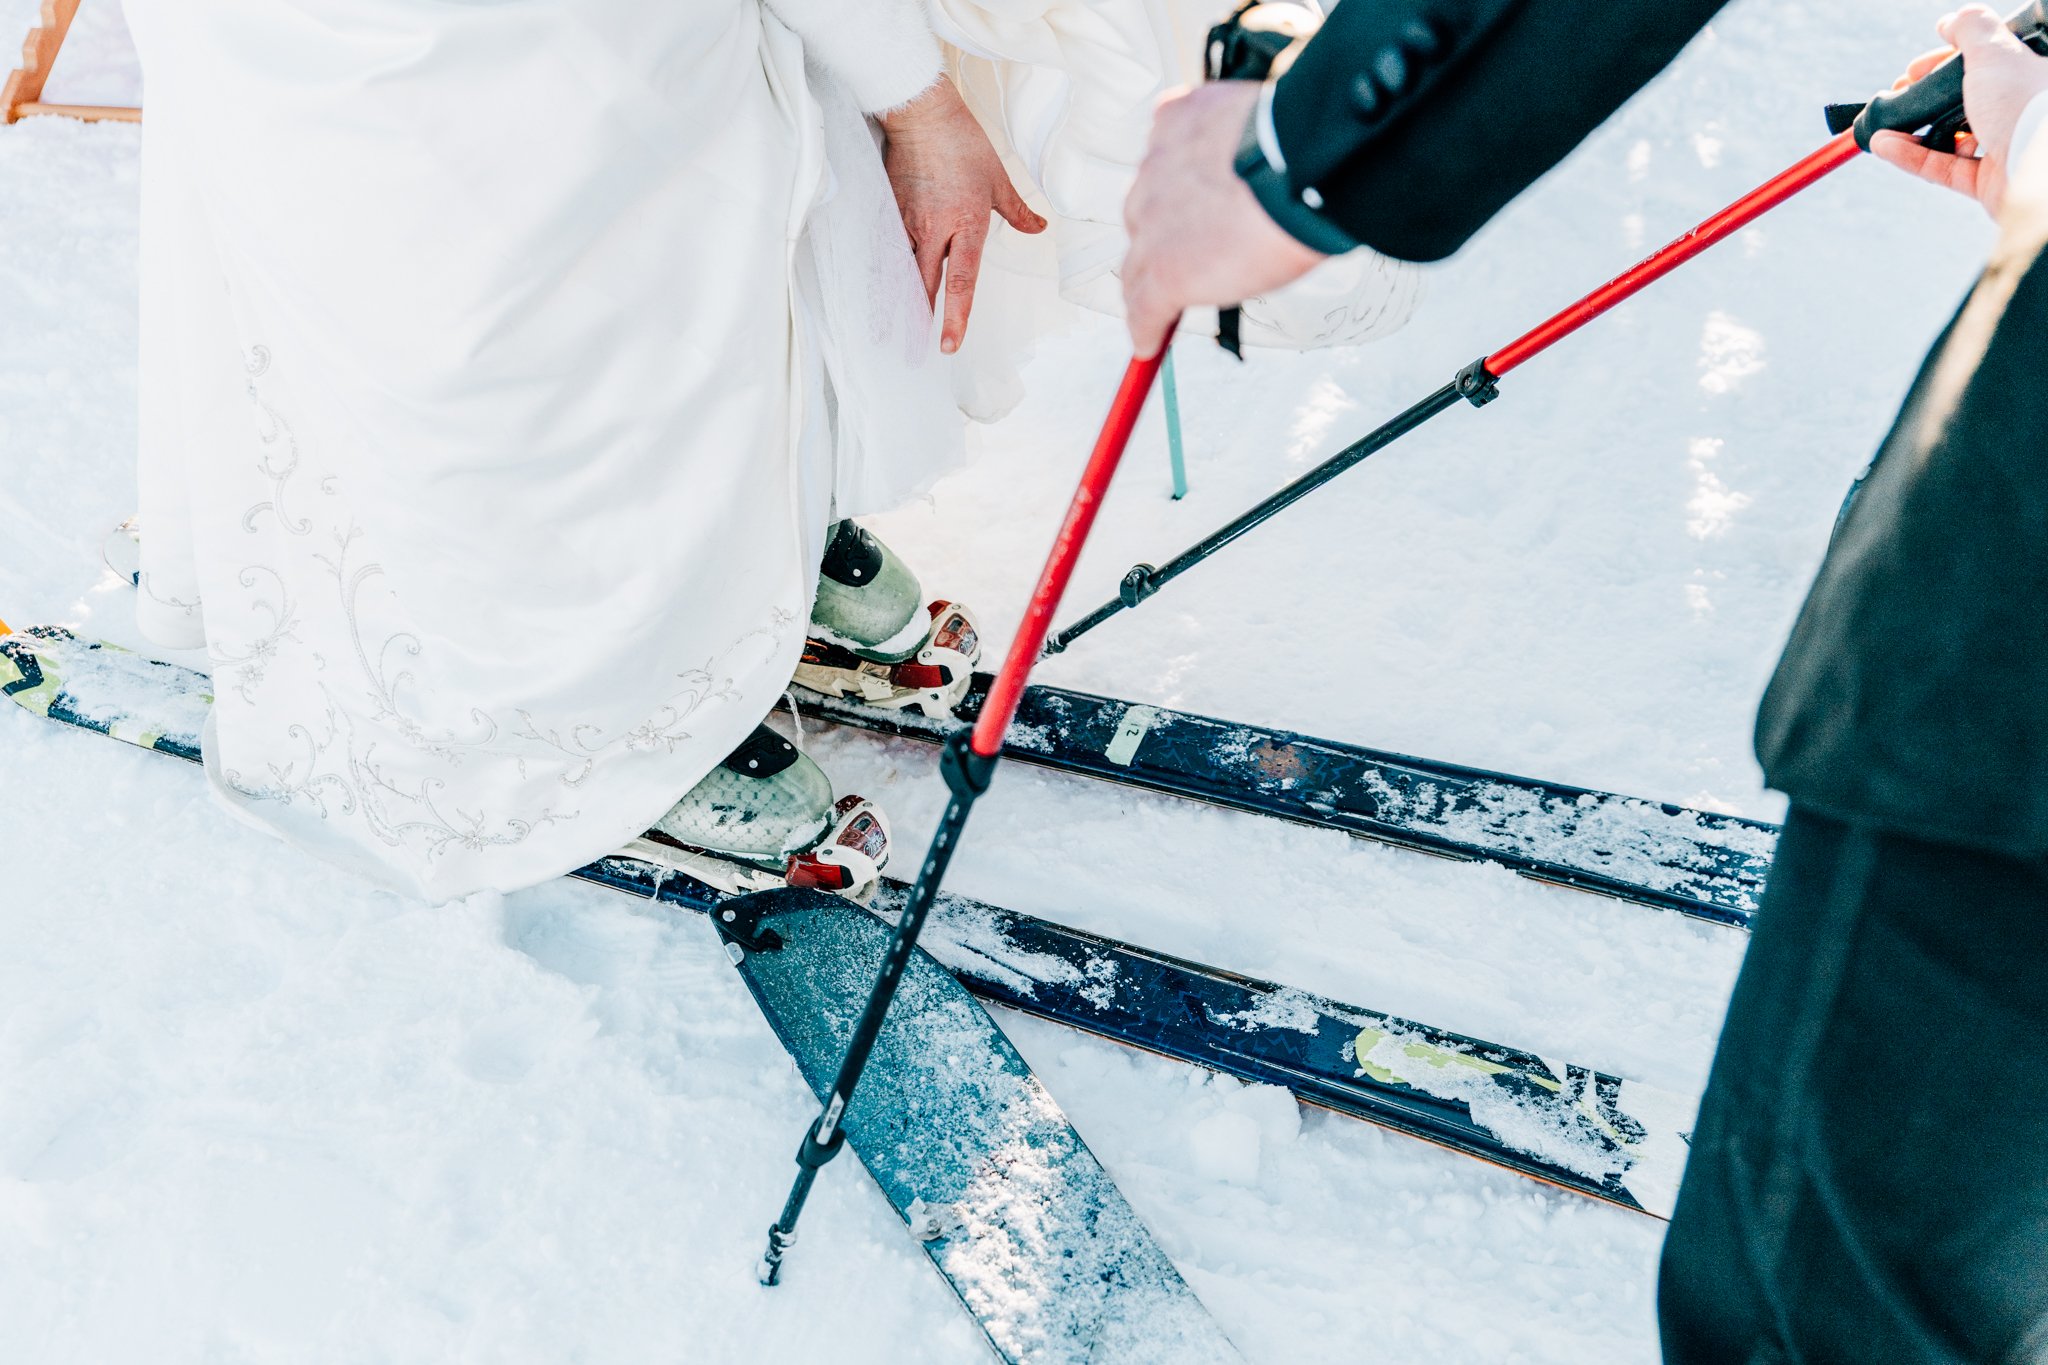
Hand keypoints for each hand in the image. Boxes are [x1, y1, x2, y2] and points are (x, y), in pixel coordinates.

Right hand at [879, 78, 1046, 354]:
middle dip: (917, 323)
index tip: (948, 345)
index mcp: (966, 226)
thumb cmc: (963, 143)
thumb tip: (1038, 228)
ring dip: (894, 304)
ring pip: (899, 272)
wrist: (923, 114)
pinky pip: (885, 250)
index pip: (961, 283)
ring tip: (885, 335)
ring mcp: (907, 222)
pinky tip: (873, 294)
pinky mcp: (888, 211)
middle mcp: (934, 231)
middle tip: (908, 355)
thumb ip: (1017, 211)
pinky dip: (881, 273)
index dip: (955, 317)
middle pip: (924, 287)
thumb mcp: (998, 178)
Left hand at [1122, 81, 1327, 358]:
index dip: (1175, 198)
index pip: (1162, 166)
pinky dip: (1145, 327)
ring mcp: (1153, 223)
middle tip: (1187, 258)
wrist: (1302, 170)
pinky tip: (1148, 344)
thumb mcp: (1265, 129)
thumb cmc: (1306, 146)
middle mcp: (1155, 169)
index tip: (1188, 214)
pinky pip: (1143, 306)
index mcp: (1179, 121)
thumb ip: (1244, 150)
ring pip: (1138, 262)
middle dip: (1162, 236)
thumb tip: (1268, 177)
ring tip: (1158, 310)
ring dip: (1148, 283)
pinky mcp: (1163, 270)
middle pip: (1144, 215)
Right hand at [1870, 5, 2047, 216]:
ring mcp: (2004, 147)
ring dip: (1911, 132)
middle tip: (1898, 94)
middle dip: (1923, 98)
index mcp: (2025, 77)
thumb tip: (1948, 21)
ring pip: (1950, 138)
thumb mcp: (1995, 50)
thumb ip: (1970, 28)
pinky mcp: (1987, 182)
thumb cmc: (2025, 104)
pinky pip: (1942, 168)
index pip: (1980, 63)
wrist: (2041, 167)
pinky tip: (1883, 144)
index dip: (1942, 63)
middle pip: (1961, 101)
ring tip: (1885, 126)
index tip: (1914, 68)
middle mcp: (2017, 110)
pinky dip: (1910, 157)